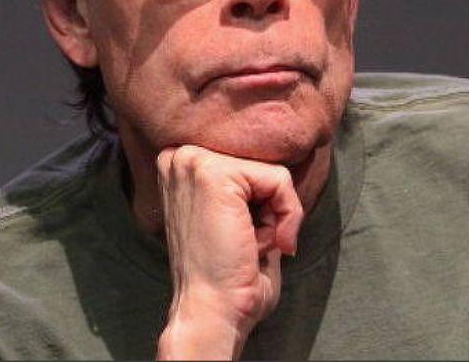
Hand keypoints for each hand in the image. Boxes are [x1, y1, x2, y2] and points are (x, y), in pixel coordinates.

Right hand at [154, 144, 304, 359]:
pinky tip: (264, 245)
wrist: (211, 312)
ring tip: (254, 246)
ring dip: (279, 215)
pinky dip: (288, 215)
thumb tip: (286, 166)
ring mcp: (193, 162)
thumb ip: (252, 187)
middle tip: (254, 245)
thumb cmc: (228, 278)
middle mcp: (180, 157)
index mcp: (182, 167)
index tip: (251, 238)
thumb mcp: (238, 218)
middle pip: (260, 163)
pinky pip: (279, 179)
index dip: (263, 201)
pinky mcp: (213, 175)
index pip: (248, 162)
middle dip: (272, 207)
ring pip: (272, 171)